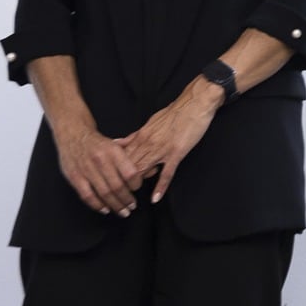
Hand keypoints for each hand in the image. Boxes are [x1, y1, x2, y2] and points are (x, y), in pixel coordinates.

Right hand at [50, 122, 142, 215]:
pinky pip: (87, 195)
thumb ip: (131, 159)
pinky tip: (105, 209)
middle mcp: (100, 160)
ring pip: (104, 193)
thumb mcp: (116, 144)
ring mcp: (86, 170)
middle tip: (132, 206)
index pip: (130, 173)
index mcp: (113, 151)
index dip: (136, 184)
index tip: (137, 189)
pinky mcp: (75, 177)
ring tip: (123, 211)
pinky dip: (97, 205)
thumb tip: (150, 170)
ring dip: (115, 205)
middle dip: (127, 200)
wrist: (73, 133)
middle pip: (117, 186)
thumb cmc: (98, 142)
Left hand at [117, 80, 222, 203]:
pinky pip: (166, 173)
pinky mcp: (176, 153)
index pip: (122, 157)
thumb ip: (134, 136)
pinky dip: (160, 187)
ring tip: (132, 201)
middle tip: (118, 196)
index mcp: (141, 136)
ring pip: (143, 170)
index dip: (115, 171)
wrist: (194, 104)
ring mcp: (162, 150)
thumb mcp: (150, 122)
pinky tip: (155, 198)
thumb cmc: (174, 112)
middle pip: (129, 167)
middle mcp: (148, 144)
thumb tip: (118, 143)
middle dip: (122, 182)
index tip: (111, 182)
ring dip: (137, 186)